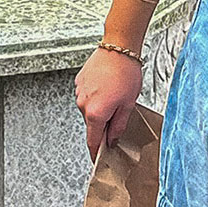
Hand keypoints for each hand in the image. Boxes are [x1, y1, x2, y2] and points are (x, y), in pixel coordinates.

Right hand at [74, 47, 142, 162]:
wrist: (119, 46)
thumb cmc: (126, 73)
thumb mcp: (128, 104)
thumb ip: (119, 126)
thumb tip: (112, 140)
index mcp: (95, 114)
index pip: (93, 141)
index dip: (96, 152)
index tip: (98, 160)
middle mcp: (83, 104)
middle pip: (92, 124)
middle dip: (104, 123)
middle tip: (119, 112)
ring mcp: (79, 92)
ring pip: (89, 109)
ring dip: (100, 107)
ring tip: (115, 93)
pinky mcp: (79, 81)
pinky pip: (87, 95)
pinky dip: (96, 95)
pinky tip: (108, 85)